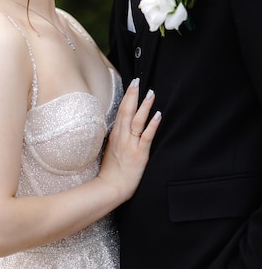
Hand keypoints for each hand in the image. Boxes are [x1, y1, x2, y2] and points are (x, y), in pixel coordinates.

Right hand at [99, 78, 160, 202]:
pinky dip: (152, 125)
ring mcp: (130, 145)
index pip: (121, 111)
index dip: (127, 97)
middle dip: (133, 95)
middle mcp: (121, 137)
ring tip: (151, 93)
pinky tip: (158, 115)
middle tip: (138, 81)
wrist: (110, 187)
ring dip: (144, 106)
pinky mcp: (139, 154)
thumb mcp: (110, 149)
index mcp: (115, 135)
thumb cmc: (111, 171)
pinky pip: (146, 137)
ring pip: (137, 121)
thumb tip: (120, 126)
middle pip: (127, 111)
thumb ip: (116, 137)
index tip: (132, 84)